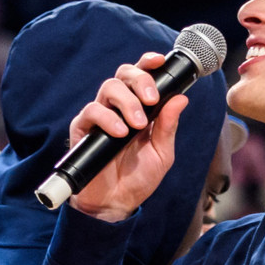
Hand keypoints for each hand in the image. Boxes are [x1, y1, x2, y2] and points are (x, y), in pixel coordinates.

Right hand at [65, 54, 187, 223]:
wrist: (116, 203)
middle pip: (123, 74)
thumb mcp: (162, 152)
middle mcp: (118, 107)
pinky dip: (108, 118)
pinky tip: (120, 132)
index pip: (140, 76)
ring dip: (127, 101)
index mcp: (139, 107)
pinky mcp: (83, 129)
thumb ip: (168, 126)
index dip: (148, 63)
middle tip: (152, 99)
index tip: (159, 61)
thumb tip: (181, 98)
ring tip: (137, 124)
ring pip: (108, 88)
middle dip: (140, 80)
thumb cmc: (138, 177)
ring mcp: (100, 116)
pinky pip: (92, 112)